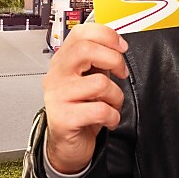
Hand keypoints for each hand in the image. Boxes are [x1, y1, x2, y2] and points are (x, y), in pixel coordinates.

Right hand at [42, 23, 129, 174]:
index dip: (106, 35)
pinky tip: (108, 119)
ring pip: (99, 83)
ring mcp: (58, 96)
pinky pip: (100, 110)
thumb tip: (116, 44)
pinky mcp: (64, 118)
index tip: (121, 47)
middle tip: (120, 73)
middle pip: (85, 50)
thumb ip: (97, 60)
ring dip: (116, 96)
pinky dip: (112, 116)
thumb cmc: (79, 109)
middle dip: (113, 60)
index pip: (81, 33)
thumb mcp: (87, 79)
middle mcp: (57, 75)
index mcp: (63, 61)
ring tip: (111, 104)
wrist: (65, 144)